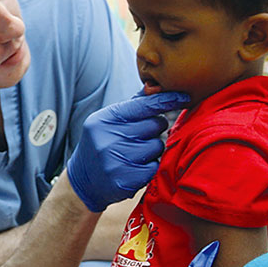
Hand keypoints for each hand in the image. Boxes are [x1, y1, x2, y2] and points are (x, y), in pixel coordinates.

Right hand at [66, 91, 188, 211]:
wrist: (83, 180)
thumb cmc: (101, 144)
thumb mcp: (109, 121)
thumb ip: (133, 105)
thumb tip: (155, 86)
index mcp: (105, 119)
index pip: (145, 105)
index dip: (167, 100)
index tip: (184, 96)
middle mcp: (108, 138)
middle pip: (155, 125)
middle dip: (154, 130)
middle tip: (138, 137)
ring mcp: (115, 160)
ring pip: (157, 147)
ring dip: (152, 150)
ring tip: (133, 154)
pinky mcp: (124, 180)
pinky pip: (154, 167)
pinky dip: (148, 168)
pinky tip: (133, 168)